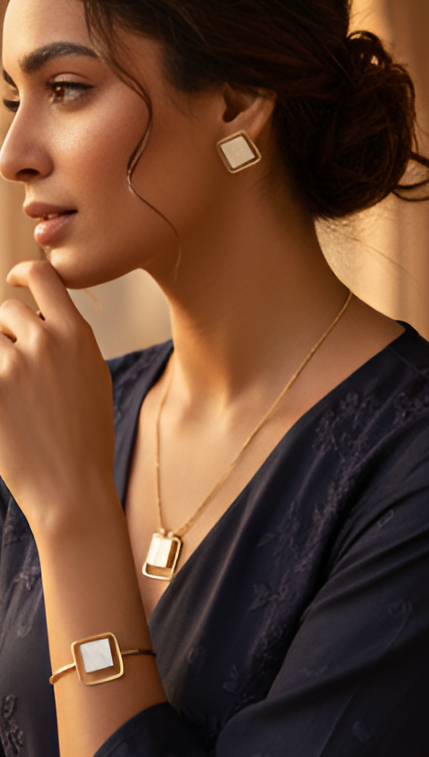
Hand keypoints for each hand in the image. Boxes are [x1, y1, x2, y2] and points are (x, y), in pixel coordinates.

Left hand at [0, 261, 114, 530]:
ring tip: (17, 394)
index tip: (13, 281)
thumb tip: (39, 316)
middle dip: (7, 333)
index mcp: (77, 334)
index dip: (22, 273)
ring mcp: (13, 365)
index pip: (42, 275)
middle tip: (20, 370)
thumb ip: (68, 341)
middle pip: (6, 310)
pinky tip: (9, 406)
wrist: (71, 483)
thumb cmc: (85, 434)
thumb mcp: (93, 376)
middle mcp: (45, 341)